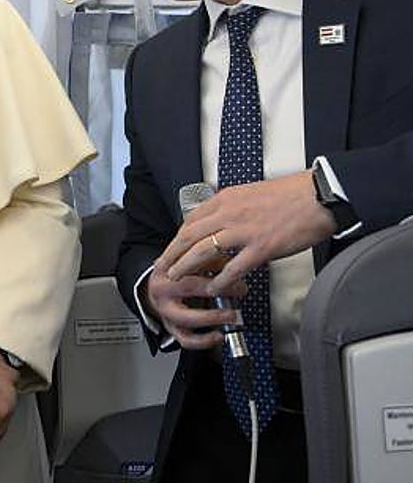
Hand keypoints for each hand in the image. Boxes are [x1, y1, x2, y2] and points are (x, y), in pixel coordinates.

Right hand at [143, 266, 246, 349]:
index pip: (189, 263)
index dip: (213, 264)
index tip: (235, 268)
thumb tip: (234, 261)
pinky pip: (186, 339)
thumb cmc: (178, 275)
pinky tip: (219, 336)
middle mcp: (161, 290)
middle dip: (218, 288)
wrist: (158, 290)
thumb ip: (209, 260)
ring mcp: (164, 311)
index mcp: (165, 268)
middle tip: (240, 290)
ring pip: (186, 318)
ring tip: (231, 315)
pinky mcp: (170, 328)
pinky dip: (204, 340)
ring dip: (212, 317)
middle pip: (187, 287)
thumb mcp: (188, 261)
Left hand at [156, 171, 334, 295]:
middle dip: (172, 252)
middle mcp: (230, 213)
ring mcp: (244, 231)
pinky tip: (213, 288)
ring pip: (203, 251)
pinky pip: (233, 268)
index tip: (173, 247)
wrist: (319, 196)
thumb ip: (234, 207)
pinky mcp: (261, 247)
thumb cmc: (292, 195)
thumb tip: (223, 220)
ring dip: (186, 266)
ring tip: (177, 277)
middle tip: (163, 264)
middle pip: (190, 234)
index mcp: (227, 199)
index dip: (179, 236)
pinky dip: (220, 280)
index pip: (192, 218)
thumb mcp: (252, 193)